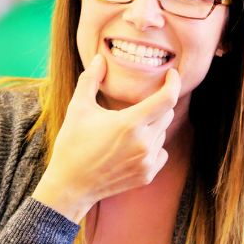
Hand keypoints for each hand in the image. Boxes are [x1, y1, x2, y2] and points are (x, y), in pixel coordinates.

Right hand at [32, 55, 180, 221]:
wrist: (70, 185)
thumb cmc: (73, 144)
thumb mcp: (78, 108)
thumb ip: (91, 79)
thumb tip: (99, 58)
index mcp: (129, 123)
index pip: (167, 99)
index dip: (173, 83)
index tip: (172, 74)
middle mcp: (143, 143)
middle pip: (166, 114)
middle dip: (157, 104)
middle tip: (139, 104)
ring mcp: (147, 161)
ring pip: (162, 133)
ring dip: (152, 126)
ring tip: (127, 129)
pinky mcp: (147, 175)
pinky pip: (161, 152)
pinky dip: (152, 146)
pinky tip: (132, 147)